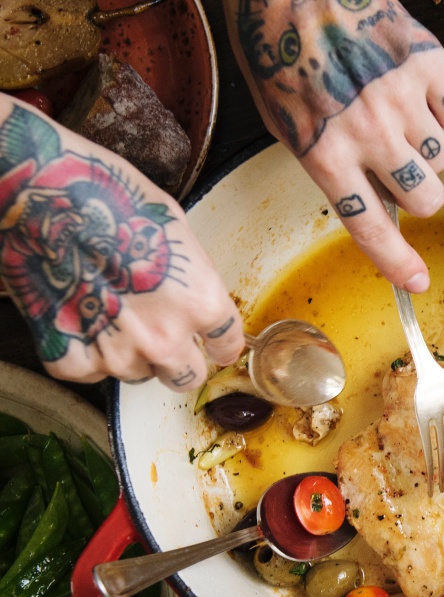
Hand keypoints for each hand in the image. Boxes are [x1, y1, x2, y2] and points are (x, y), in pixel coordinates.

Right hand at [0, 97, 243, 392]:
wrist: (40, 196)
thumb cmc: (107, 196)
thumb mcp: (175, 228)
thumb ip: (192, 277)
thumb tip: (192, 297)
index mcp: (200, 302)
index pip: (227, 345)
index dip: (218, 344)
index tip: (212, 344)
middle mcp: (164, 336)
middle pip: (186, 377)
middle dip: (177, 359)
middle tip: (158, 334)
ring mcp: (115, 352)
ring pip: (136, 374)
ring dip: (129, 353)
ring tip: (108, 310)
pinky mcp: (68, 357)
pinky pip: (88, 372)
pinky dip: (83, 353)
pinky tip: (77, 316)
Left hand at [225, 0, 443, 290]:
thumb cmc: (280, 51)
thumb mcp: (285, 121)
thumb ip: (329, 165)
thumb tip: (375, 199)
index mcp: (323, 152)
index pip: (370, 227)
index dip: (397, 264)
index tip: (418, 284)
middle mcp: (367, 132)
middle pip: (426, 199)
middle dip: (417, 190)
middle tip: (398, 164)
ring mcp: (401, 98)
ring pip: (443, 157)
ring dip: (425, 144)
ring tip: (394, 109)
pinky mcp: (428, 63)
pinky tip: (413, 86)